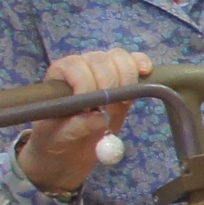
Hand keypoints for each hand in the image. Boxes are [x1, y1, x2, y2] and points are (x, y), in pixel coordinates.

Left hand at [16, 49, 154, 192]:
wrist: (72, 146)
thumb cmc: (58, 138)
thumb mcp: (58, 137)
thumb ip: (74, 127)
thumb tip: (98, 118)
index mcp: (60, 75)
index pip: (74, 66)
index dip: (86, 83)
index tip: (91, 108)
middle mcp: (82, 66)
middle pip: (100, 60)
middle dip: (108, 83)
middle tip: (108, 109)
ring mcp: (104, 70)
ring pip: (119, 57)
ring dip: (127, 77)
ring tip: (124, 102)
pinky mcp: (124, 78)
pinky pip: (134, 61)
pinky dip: (142, 64)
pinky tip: (145, 73)